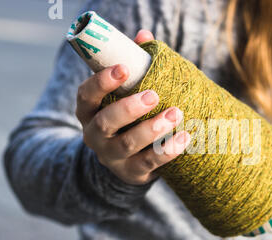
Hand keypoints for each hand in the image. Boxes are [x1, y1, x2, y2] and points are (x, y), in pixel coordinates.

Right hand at [76, 30, 190, 184]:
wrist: (125, 161)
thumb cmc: (125, 117)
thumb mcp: (122, 94)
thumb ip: (132, 65)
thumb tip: (144, 35)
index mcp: (89, 111)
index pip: (86, 96)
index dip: (101, 82)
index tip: (124, 68)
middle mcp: (95, 135)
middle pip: (106, 122)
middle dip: (129, 108)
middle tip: (153, 95)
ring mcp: (112, 156)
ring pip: (128, 143)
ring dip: (152, 128)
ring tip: (175, 113)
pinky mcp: (132, 171)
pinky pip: (149, 162)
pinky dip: (167, 150)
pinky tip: (185, 137)